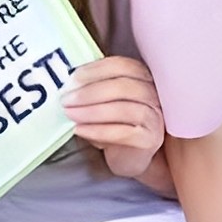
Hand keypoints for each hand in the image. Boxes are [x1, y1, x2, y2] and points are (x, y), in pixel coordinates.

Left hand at [62, 54, 166, 183]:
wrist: (128, 155)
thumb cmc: (113, 123)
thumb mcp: (102, 100)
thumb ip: (90, 88)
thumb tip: (67, 84)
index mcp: (141, 76)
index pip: (119, 66)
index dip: (92, 72)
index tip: (70, 81)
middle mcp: (153, 93)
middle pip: (122, 86)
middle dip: (89, 92)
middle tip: (66, 100)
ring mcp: (155, 117)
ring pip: (123, 109)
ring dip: (91, 111)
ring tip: (70, 114)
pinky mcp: (150, 139)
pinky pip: (123, 133)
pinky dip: (98, 130)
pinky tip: (80, 130)